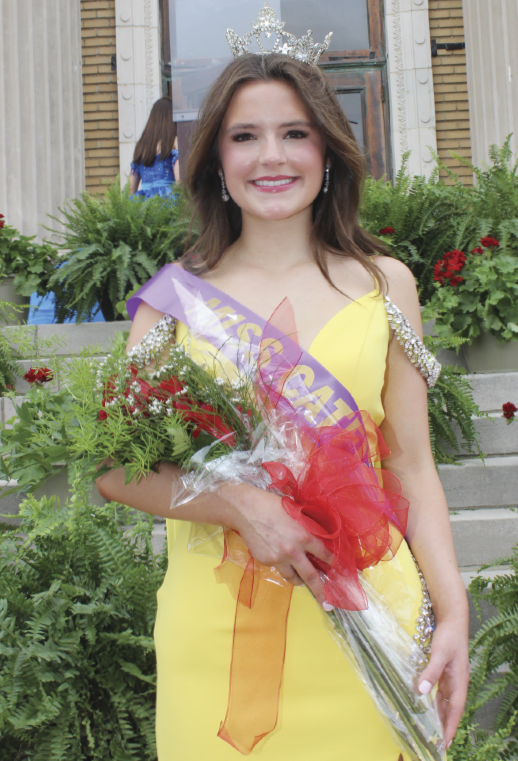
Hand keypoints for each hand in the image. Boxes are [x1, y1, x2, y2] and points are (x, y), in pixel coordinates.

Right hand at [223, 483, 332, 605]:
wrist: (245, 510)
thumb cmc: (272, 505)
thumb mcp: (295, 513)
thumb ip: (306, 527)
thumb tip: (317, 538)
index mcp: (303, 536)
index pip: (324, 555)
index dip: (332, 563)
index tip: (338, 570)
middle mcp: (292, 551)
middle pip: (311, 576)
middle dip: (320, 590)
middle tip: (327, 601)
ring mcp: (278, 558)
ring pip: (293, 577)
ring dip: (300, 580)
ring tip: (302, 579)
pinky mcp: (265, 561)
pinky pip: (278, 568)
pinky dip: (282, 566)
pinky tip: (279, 556)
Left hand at [417, 618, 469, 747]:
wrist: (452, 621)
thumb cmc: (449, 637)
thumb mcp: (439, 653)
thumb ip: (431, 672)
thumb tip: (422, 691)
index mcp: (460, 681)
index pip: (456, 709)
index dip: (450, 725)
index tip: (445, 742)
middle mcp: (457, 682)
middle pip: (451, 708)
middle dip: (445, 724)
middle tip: (437, 742)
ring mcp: (451, 677)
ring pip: (446, 701)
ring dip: (440, 714)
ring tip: (432, 730)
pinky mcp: (445, 672)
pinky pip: (441, 691)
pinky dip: (435, 701)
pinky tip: (427, 706)